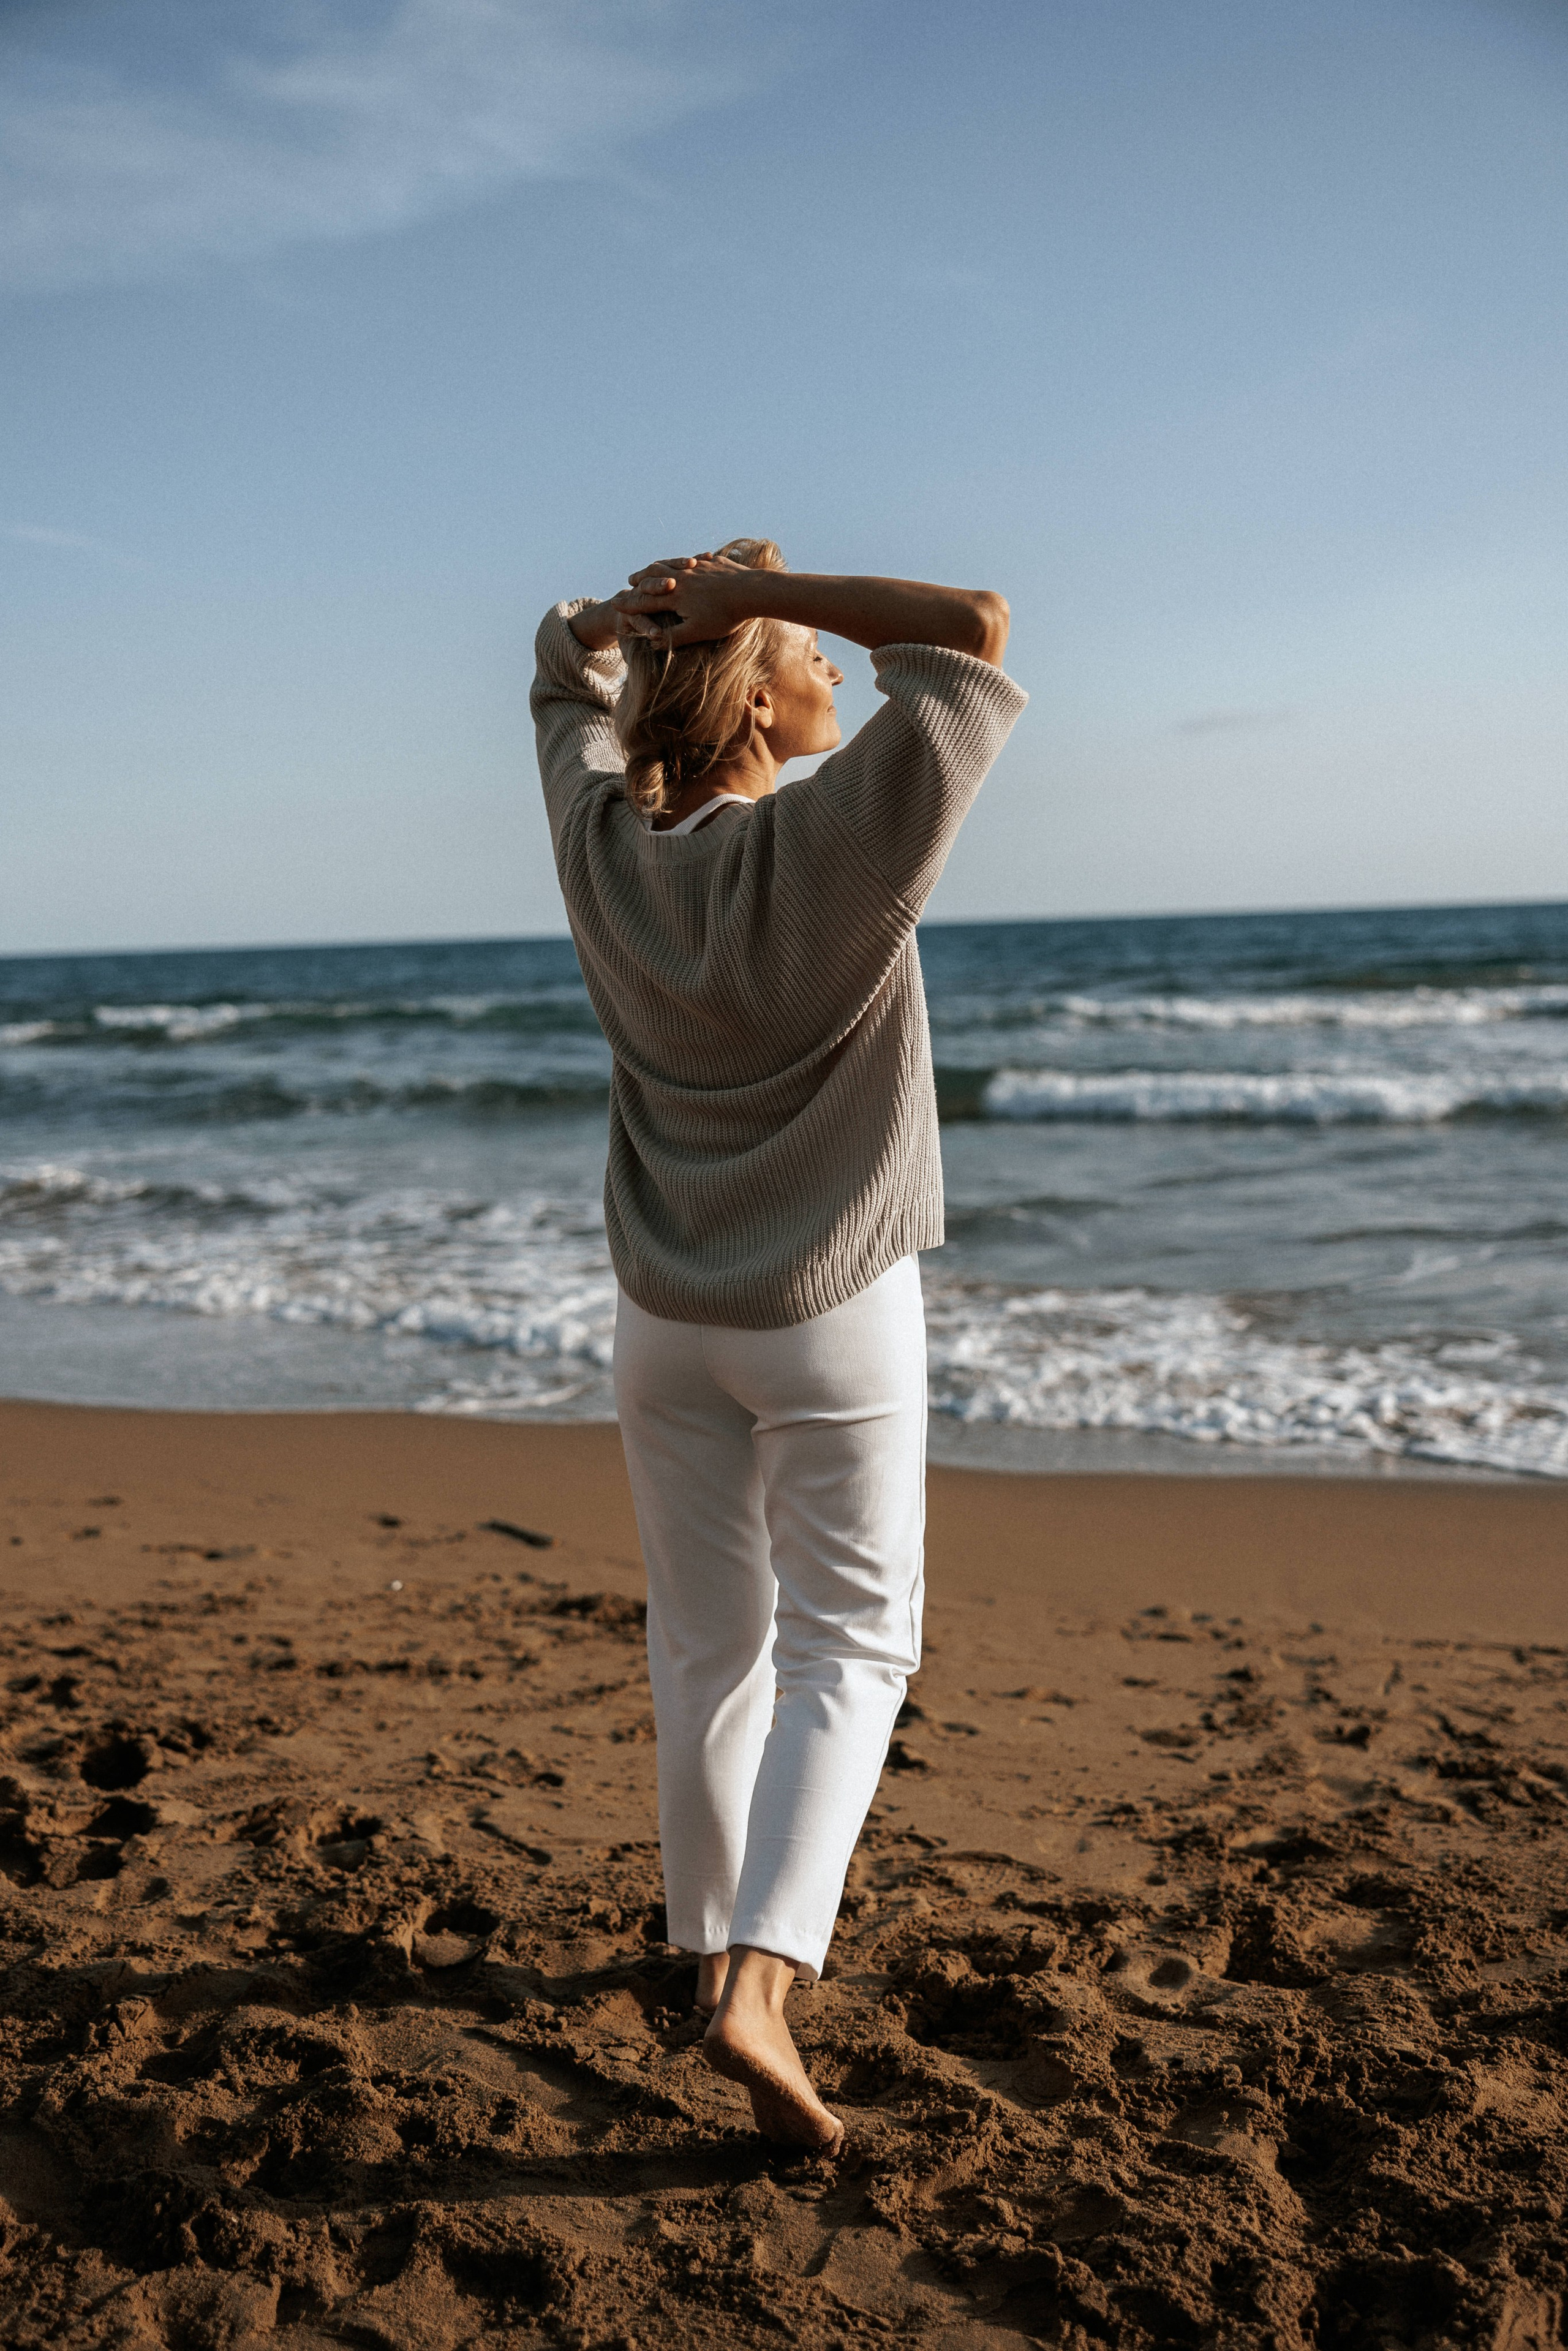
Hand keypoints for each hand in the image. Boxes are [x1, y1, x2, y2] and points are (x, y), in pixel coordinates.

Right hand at [613, 553, 754, 646]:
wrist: (752, 591)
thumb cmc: (725, 615)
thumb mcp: (696, 632)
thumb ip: (673, 637)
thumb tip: (653, 642)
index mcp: (675, 596)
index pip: (645, 601)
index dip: (630, 603)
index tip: (615, 604)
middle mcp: (682, 578)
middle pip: (654, 577)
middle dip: (640, 580)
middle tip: (629, 582)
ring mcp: (698, 568)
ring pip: (672, 565)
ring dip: (659, 567)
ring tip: (652, 568)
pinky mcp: (713, 563)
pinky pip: (695, 560)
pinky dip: (685, 562)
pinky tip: (689, 562)